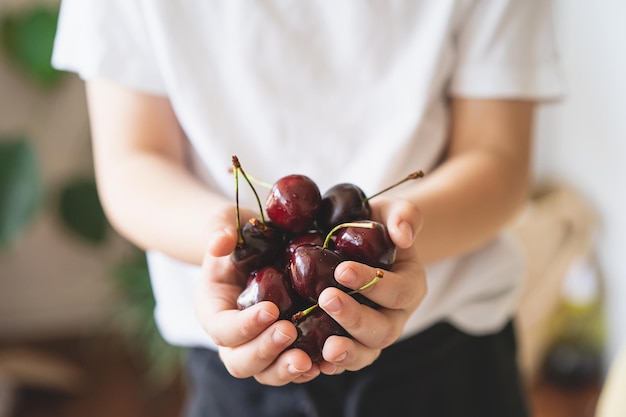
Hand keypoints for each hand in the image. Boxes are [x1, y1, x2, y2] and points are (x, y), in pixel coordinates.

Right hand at [194, 205, 319, 385]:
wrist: (259, 244)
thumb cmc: (239, 234)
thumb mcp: (224, 224)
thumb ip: (218, 230)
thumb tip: (221, 241)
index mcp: (213, 310)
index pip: (222, 329)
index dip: (244, 325)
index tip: (271, 309)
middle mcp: (233, 335)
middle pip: (240, 361)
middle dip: (265, 351)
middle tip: (290, 332)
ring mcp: (259, 344)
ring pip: (267, 372)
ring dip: (287, 370)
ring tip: (310, 361)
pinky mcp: (285, 346)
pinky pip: (292, 367)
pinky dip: (309, 368)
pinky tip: (328, 362)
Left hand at [315, 197, 425, 374]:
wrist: (361, 242)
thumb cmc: (377, 224)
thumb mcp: (393, 211)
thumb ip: (404, 215)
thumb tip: (404, 235)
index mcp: (410, 286)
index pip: (397, 292)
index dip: (373, 284)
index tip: (342, 270)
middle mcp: (395, 317)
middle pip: (383, 330)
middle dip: (355, 318)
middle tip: (326, 298)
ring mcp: (371, 333)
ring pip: (366, 353)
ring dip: (346, 353)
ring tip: (325, 349)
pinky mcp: (348, 341)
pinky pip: (342, 360)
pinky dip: (328, 364)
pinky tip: (310, 362)